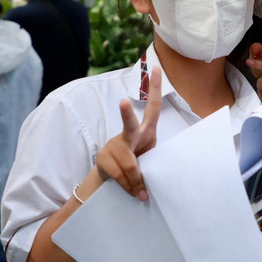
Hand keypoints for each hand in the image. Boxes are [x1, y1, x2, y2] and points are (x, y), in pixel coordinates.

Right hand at [95, 66, 161, 200]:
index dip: (155, 87)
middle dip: (126, 113)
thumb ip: (153, 165)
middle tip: (123, 101)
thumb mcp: (151, 159)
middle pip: (129, 125)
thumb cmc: (137, 164)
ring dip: (137, 182)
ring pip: (129, 164)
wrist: (112, 178)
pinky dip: (129, 187)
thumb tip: (150, 185)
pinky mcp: (104, 158)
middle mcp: (128, 135)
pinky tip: (133, 192)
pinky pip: (121, 176)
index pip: (153, 107)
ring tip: (142, 194)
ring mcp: (114, 145)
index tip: (157, 68)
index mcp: (145, 131)